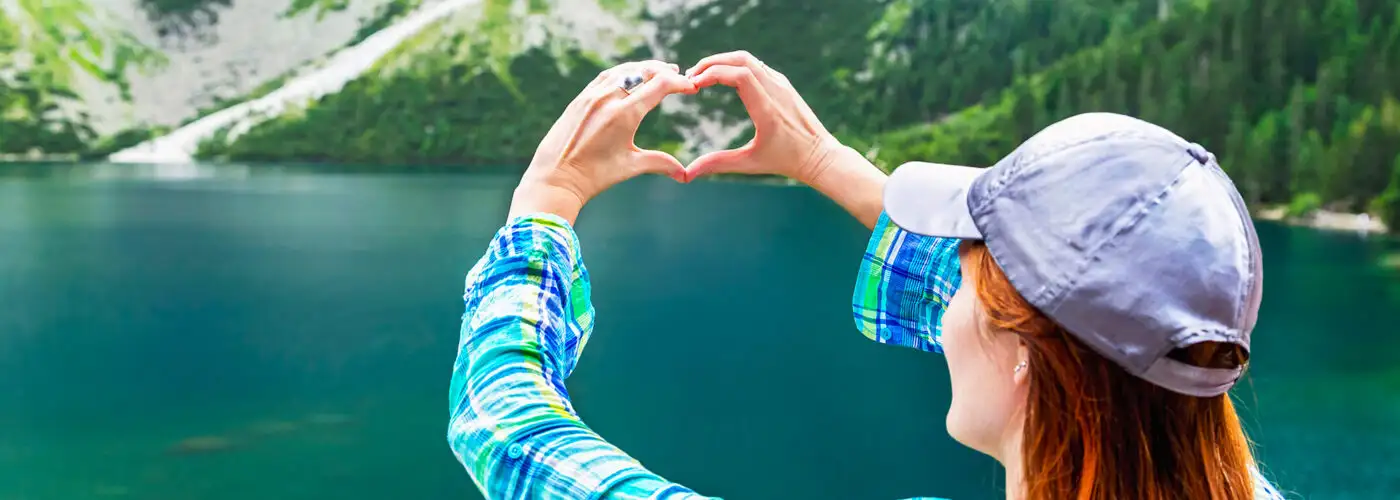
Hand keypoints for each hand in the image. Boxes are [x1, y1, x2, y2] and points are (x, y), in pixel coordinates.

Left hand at [510, 60, 697, 223]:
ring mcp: (591, 96)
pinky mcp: (580, 98)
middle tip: (678, 74)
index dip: (679, 83)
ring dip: (643, 68)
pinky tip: (629, 76)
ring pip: (624, 71)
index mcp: (625, 114)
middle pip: (643, 72)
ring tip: (657, 71)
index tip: (691, 87)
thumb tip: (685, 175)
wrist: (555, 178)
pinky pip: (605, 76)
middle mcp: (608, 98)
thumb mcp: (631, 166)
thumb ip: (660, 163)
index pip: (660, 85)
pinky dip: (623, 72)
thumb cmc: (594, 176)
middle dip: (664, 71)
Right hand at [683, 51, 842, 183]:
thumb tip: (688, 173)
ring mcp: (782, 84)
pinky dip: (736, 65)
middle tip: (691, 76)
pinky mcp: (784, 84)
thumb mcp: (750, 163)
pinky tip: (723, 78)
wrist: (820, 156)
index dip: (712, 73)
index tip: (693, 84)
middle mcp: (776, 91)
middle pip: (741, 59)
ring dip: (723, 62)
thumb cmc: (786, 161)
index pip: (738, 75)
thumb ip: (718, 164)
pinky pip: (757, 66)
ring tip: (702, 75)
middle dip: (712, 63)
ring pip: (748, 59)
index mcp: (767, 109)